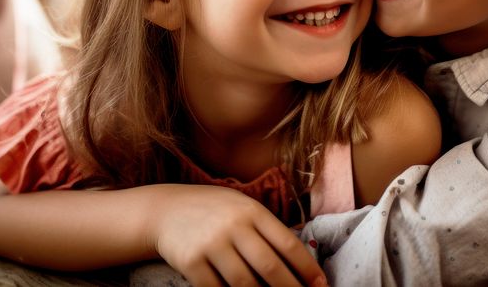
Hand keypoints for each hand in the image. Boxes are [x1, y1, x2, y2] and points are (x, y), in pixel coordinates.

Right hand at [150, 185, 326, 286]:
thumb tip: (299, 264)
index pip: (287, 243)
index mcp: (252, 211)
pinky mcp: (191, 262)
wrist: (166, 210)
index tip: (321, 285)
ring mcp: (211, 244)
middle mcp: (234, 225)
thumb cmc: (213, 212)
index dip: (307, 268)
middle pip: (269, 266)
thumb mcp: (242, 208)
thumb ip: (266, 230)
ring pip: (245, 283)